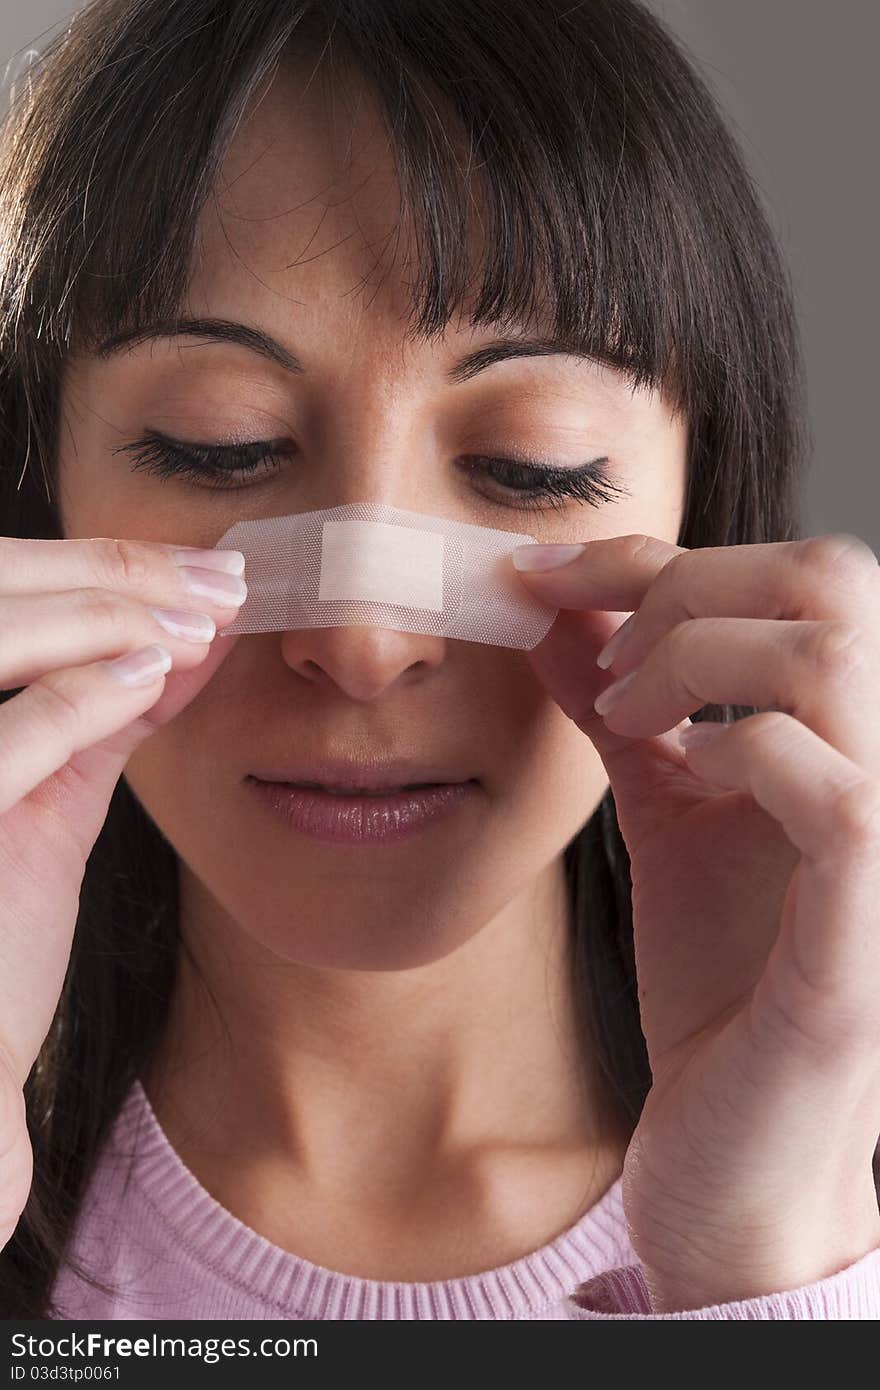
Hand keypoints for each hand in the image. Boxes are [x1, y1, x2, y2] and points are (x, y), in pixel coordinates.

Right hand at [0, 535, 244, 1245]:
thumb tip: (188, 639)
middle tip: (221, 576)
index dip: (96, 564)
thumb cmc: (0, 935)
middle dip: (113, 571)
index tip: (201, 569)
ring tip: (202, 618)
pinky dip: (81, 692)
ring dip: (105, 614)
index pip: (3, 587)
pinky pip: (13, 734)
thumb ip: (104, 718)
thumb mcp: (51, 800)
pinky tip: (155, 672)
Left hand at [514, 531, 879, 1309]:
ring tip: (631, 717)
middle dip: (686, 586)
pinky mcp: (863, 939)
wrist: (738, 1155)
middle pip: (833, 579)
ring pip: (836, 660)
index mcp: (850, 736)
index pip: (792, 576)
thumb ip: (626, 714)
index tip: (539, 575)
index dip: (656, 555)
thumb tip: (558, 614)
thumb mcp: (665, 814)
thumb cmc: (723, 984)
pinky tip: (688, 771)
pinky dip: (743, 750)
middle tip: (606, 659)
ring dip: (699, 660)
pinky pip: (843, 794)